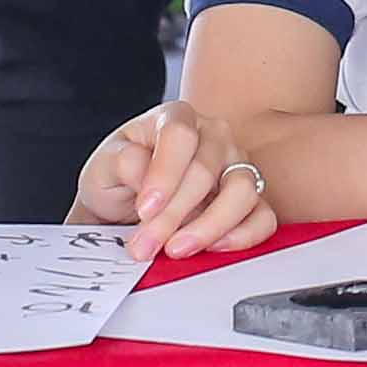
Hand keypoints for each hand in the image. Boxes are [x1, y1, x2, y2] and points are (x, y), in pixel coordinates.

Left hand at [73, 98, 283, 263]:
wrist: (126, 210)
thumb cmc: (120, 180)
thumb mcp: (103, 168)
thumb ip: (120, 162)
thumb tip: (142, 169)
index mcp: (176, 117)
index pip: (180, 135)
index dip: (164, 173)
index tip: (144, 208)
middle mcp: (213, 136)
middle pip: (206, 170)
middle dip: (173, 214)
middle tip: (145, 244)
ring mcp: (236, 166)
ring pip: (242, 190)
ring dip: (208, 226)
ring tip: (176, 249)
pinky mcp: (251, 200)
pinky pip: (263, 216)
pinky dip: (243, 235)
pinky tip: (215, 247)